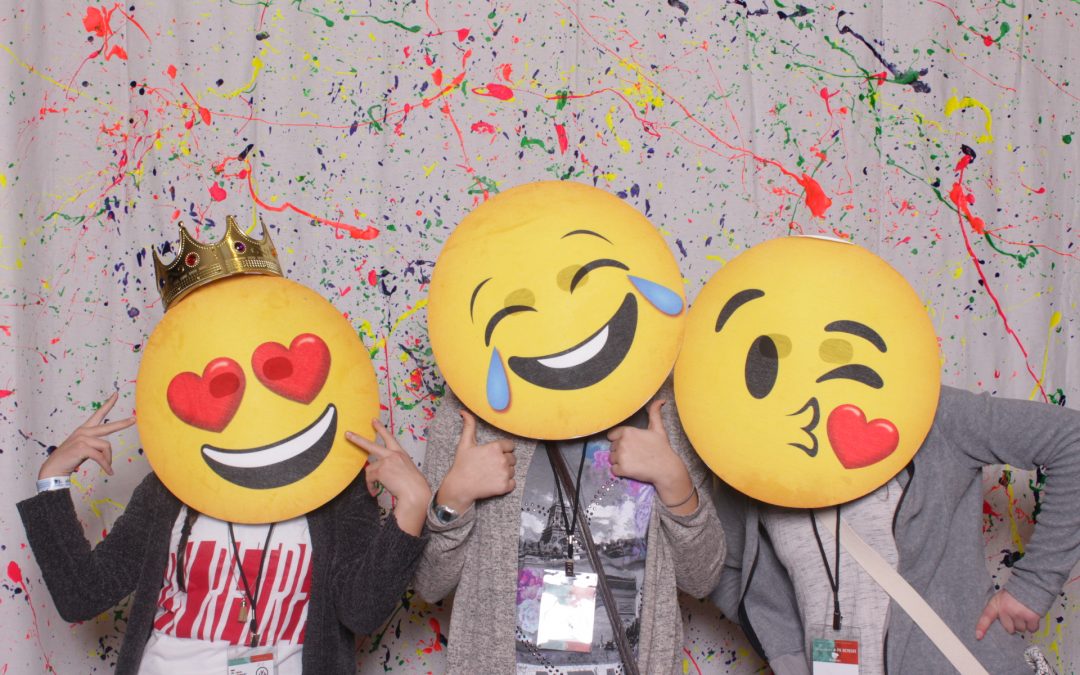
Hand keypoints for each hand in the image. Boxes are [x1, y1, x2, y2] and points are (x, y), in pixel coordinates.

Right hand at [38, 392, 135, 479]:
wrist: (54, 468)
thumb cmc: (70, 458)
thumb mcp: (84, 448)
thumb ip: (96, 444)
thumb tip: (108, 449)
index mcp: (84, 429)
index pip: (98, 413)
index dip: (108, 404)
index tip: (116, 394)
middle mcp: (84, 431)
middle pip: (108, 426)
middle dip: (122, 423)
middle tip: (134, 419)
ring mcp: (82, 439)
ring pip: (106, 446)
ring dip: (108, 459)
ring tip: (107, 466)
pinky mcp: (82, 448)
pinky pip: (101, 457)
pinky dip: (106, 465)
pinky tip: (109, 472)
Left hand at [346, 420, 431, 535]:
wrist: (416, 491)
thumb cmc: (413, 484)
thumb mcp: (406, 469)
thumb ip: (394, 465)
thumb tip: (380, 471)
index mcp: (400, 453)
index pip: (389, 437)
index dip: (380, 429)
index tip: (374, 421)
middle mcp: (393, 454)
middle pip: (371, 445)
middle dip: (357, 439)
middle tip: (347, 434)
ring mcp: (386, 461)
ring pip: (369, 469)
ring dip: (371, 480)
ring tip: (375, 488)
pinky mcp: (381, 470)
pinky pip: (370, 478)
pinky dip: (371, 486)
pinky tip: (375, 491)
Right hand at [436, 410, 515, 513]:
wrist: (459, 487)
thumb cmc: (462, 465)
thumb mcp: (465, 443)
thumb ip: (469, 426)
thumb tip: (464, 412)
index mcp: (495, 447)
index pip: (510, 446)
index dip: (502, 450)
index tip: (493, 455)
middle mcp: (502, 459)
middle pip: (512, 458)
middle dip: (504, 461)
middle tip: (490, 465)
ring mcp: (504, 473)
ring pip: (512, 470)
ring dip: (505, 472)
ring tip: (491, 474)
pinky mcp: (505, 486)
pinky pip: (513, 483)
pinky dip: (506, 484)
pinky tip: (495, 482)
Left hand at [607, 400, 696, 513]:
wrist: (666, 468)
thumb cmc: (662, 448)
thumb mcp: (658, 428)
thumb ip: (654, 413)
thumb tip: (661, 400)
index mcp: (627, 431)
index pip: (612, 436)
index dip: (620, 440)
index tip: (631, 445)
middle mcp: (622, 443)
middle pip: (612, 448)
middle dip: (620, 451)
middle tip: (635, 454)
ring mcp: (621, 456)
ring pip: (612, 459)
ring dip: (620, 461)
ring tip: (634, 462)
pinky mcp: (622, 469)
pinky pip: (613, 470)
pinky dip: (620, 471)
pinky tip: (631, 469)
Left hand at [975, 589, 1041, 639]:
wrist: (1029, 585)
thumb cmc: (1013, 594)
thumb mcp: (999, 599)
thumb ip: (997, 611)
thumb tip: (994, 626)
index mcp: (996, 605)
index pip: (986, 617)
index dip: (982, 627)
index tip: (978, 636)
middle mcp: (1006, 610)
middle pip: (1009, 629)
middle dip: (1013, 624)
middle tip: (1015, 614)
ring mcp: (1018, 614)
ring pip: (1021, 629)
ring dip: (1023, 624)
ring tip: (1023, 613)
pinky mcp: (1030, 617)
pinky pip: (1032, 629)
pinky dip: (1032, 625)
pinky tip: (1030, 616)